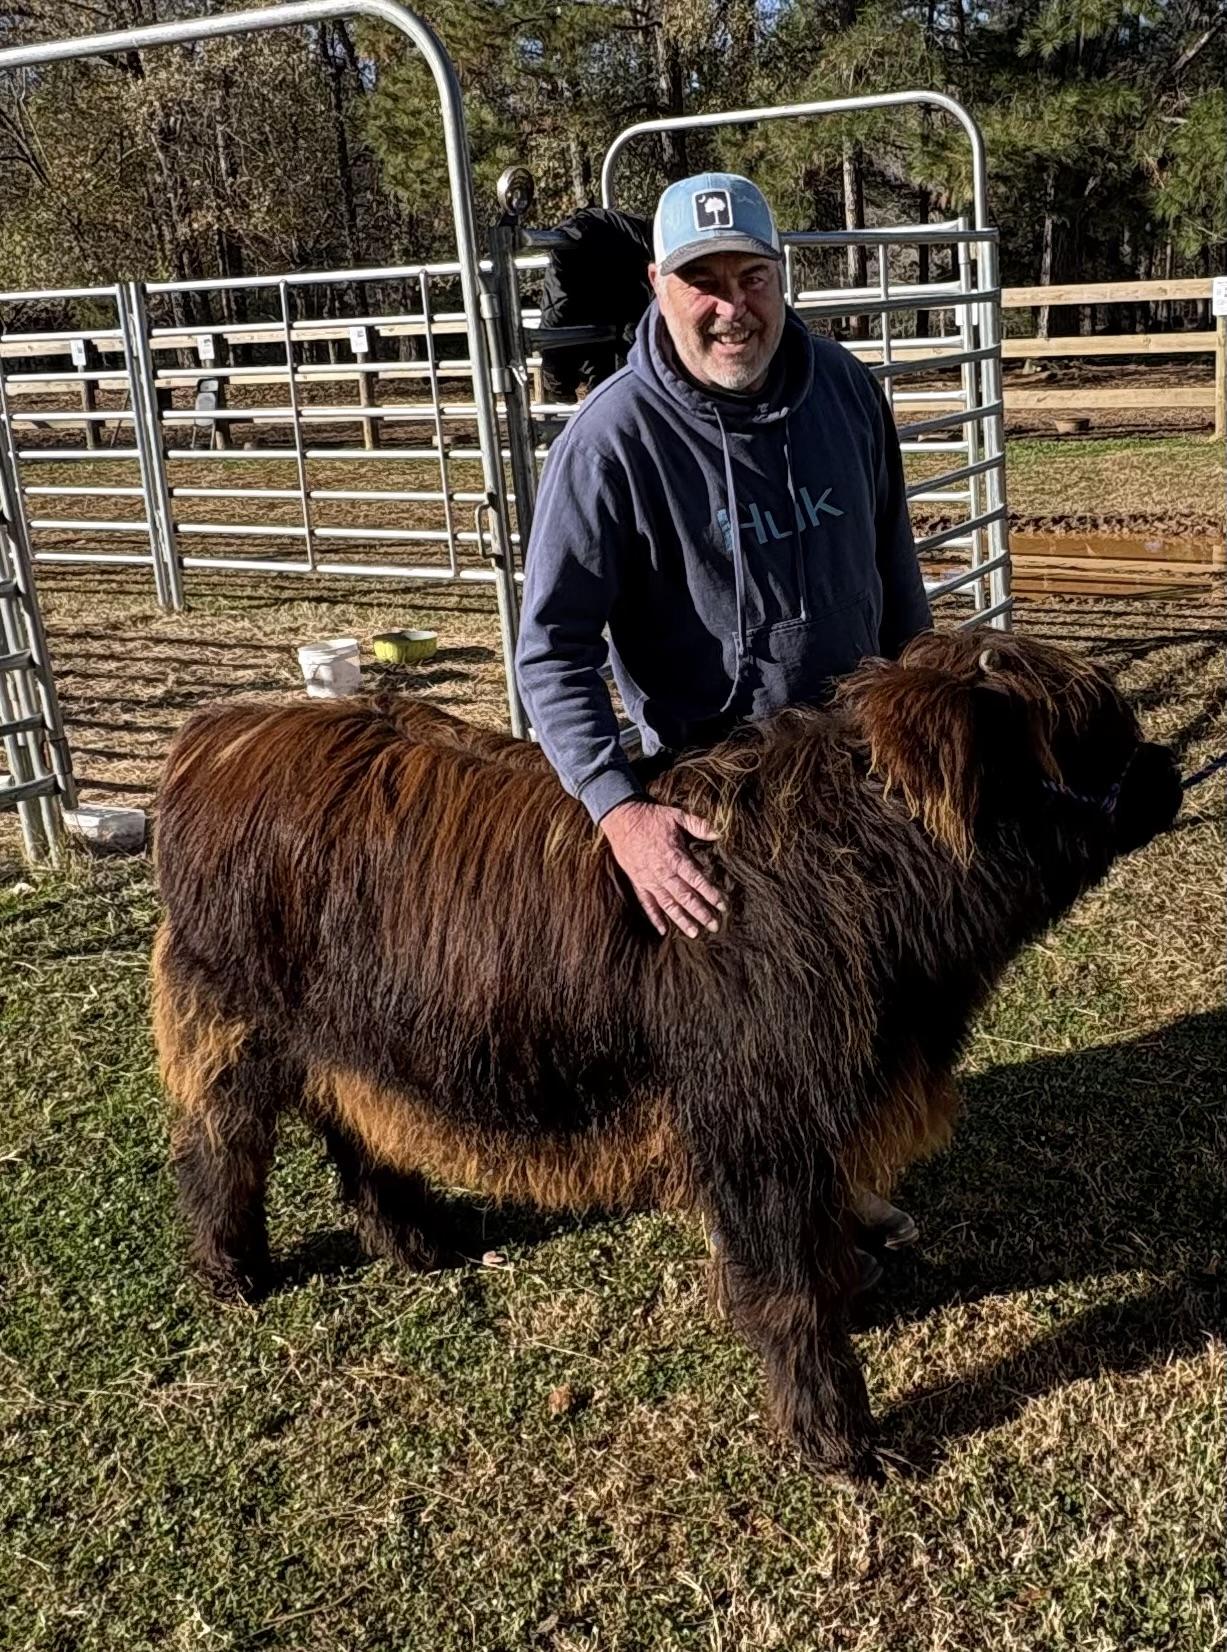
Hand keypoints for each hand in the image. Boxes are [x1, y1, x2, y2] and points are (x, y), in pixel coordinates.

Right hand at [600, 799, 724, 937]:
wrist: (621, 818)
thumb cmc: (651, 817)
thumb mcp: (677, 816)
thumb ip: (699, 826)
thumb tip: (719, 834)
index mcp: (675, 857)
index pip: (697, 880)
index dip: (711, 894)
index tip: (722, 906)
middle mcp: (662, 872)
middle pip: (685, 897)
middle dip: (701, 912)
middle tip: (715, 926)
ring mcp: (649, 879)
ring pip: (667, 904)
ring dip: (681, 920)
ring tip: (695, 933)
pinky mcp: (638, 882)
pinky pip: (646, 903)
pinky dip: (654, 917)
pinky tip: (663, 930)